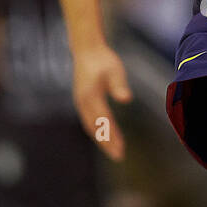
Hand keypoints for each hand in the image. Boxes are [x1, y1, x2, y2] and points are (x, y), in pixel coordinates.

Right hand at [70, 42, 131, 159]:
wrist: (86, 51)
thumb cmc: (103, 60)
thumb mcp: (115, 70)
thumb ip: (119, 85)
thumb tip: (126, 99)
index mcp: (91, 96)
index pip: (103, 121)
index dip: (112, 136)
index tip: (121, 148)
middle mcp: (83, 102)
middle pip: (95, 128)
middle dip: (107, 143)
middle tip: (119, 156)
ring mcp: (80, 103)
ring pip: (90, 126)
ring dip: (101, 140)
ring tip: (114, 151)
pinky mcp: (82, 102)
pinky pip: (89, 121)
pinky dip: (97, 132)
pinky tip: (105, 138)